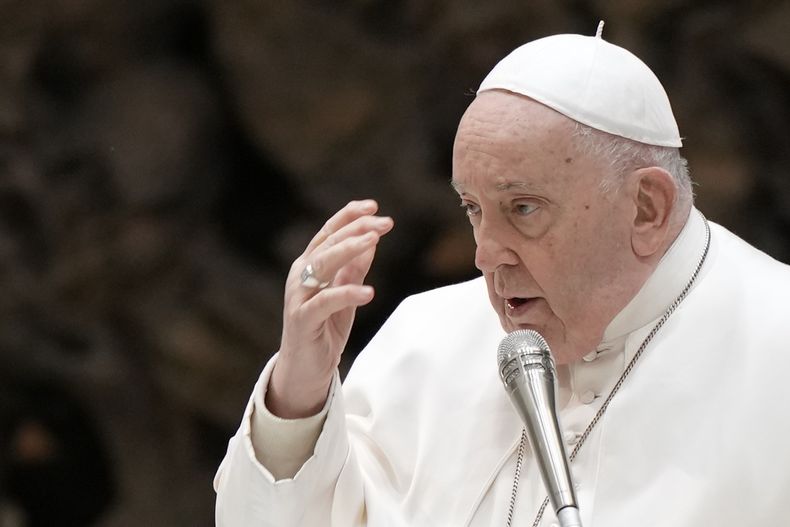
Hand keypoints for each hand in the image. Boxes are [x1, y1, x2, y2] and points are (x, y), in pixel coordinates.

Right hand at [266, 200, 393, 417]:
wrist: (306, 368)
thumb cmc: (325, 328)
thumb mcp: (346, 293)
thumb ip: (355, 268)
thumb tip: (372, 239)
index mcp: (309, 265)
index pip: (328, 231)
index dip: (349, 216)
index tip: (374, 206)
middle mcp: (300, 275)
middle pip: (328, 243)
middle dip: (357, 230)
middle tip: (384, 223)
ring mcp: (299, 296)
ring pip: (322, 265)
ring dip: (349, 250)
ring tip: (373, 241)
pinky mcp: (303, 320)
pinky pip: (325, 302)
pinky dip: (346, 294)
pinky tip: (369, 293)